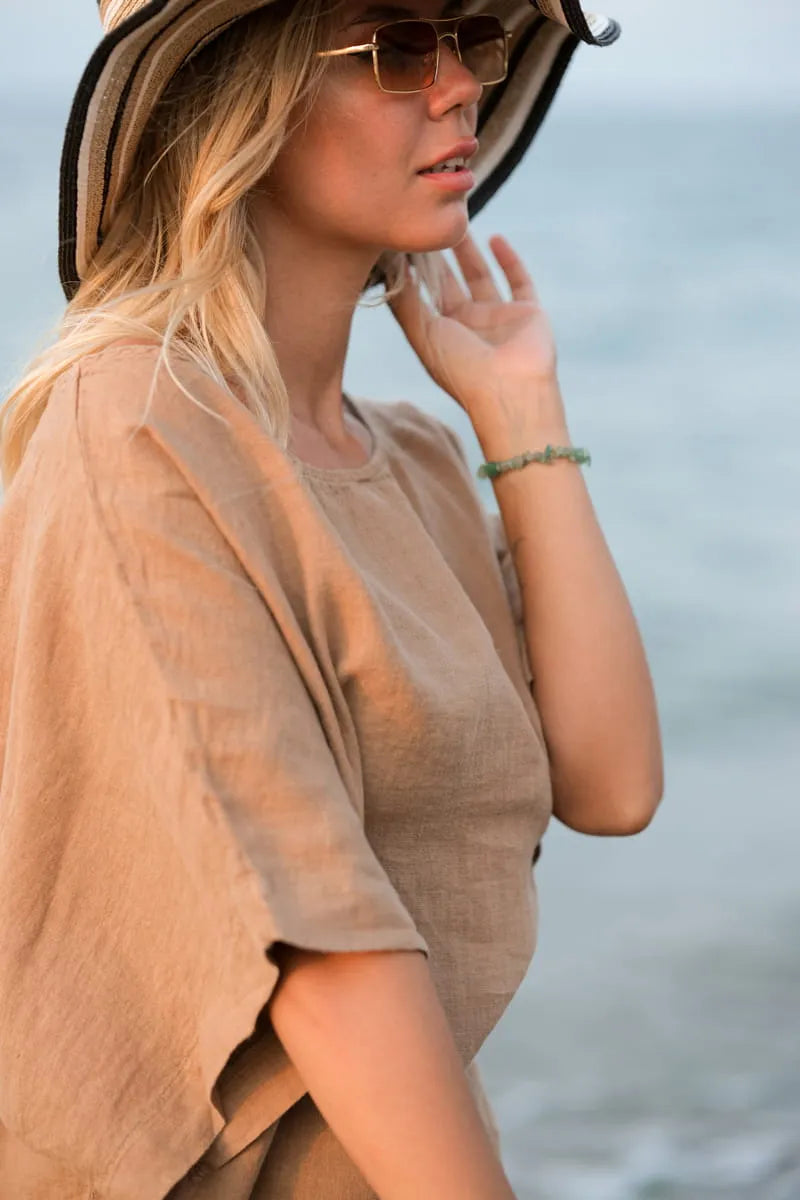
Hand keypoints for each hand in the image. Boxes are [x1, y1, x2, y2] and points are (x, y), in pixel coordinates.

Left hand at [386, 230, 561, 426]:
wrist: (510, 390)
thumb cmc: (461, 369)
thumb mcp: (423, 335)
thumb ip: (405, 302)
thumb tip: (390, 268)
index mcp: (443, 334)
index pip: (426, 294)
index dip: (415, 269)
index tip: (403, 238)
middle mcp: (469, 325)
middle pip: (451, 282)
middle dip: (439, 255)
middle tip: (427, 221)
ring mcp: (499, 317)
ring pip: (481, 276)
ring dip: (469, 252)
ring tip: (456, 224)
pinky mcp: (527, 312)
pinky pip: (519, 280)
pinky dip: (509, 260)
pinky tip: (495, 238)